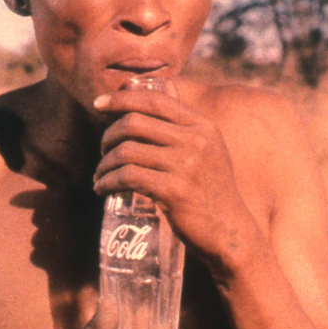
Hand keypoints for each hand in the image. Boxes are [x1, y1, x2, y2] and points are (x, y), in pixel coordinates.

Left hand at [92, 85, 264, 275]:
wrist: (229, 230)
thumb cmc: (210, 189)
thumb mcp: (208, 150)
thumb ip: (184, 128)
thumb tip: (142, 104)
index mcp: (203, 125)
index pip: (154, 100)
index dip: (121, 98)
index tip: (98, 104)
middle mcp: (196, 141)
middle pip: (134, 123)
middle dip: (109, 134)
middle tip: (103, 149)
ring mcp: (186, 165)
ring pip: (126, 151)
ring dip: (105, 163)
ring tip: (100, 174)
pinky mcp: (174, 191)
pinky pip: (128, 178)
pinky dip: (108, 182)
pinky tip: (102, 189)